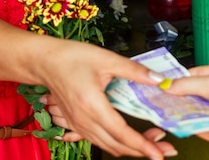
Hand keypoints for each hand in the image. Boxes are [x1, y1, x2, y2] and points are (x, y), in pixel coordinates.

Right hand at [34, 40, 171, 158]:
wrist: (44, 62)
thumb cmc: (71, 57)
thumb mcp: (106, 58)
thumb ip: (134, 70)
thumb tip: (158, 79)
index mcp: (92, 105)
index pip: (122, 133)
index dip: (143, 145)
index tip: (160, 153)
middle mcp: (84, 120)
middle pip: (117, 145)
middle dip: (143, 151)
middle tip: (164, 150)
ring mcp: (78, 124)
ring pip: (108, 146)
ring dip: (130, 149)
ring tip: (151, 145)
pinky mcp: (75, 124)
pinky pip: (98, 141)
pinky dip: (116, 144)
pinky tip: (128, 140)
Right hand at [161, 64, 208, 149]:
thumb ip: (187, 85)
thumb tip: (168, 85)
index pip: (197, 76)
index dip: (180, 80)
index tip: (163, 85)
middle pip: (199, 98)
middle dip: (182, 101)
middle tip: (162, 104)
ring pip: (204, 117)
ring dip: (190, 117)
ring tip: (171, 117)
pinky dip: (201, 131)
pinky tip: (189, 130)